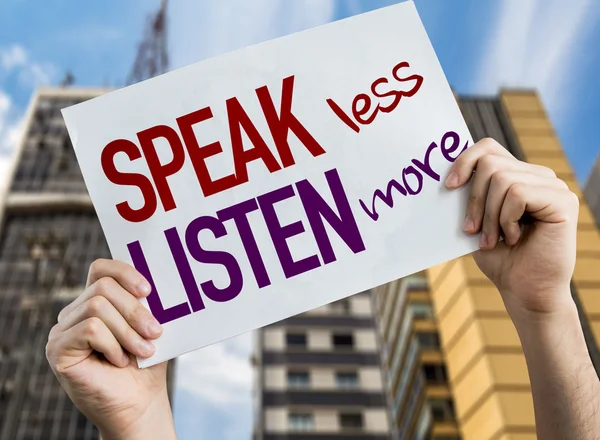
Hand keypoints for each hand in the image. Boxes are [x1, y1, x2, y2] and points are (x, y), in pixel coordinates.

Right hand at [45, 259, 176, 439]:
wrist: (139, 402)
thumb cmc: (146, 364)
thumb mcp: (151, 326)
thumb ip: (148, 303)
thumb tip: (157, 281)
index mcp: (95, 302)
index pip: (101, 269)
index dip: (125, 272)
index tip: (149, 290)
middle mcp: (74, 313)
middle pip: (103, 287)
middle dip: (135, 310)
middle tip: (155, 332)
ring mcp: (62, 331)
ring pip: (97, 307)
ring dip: (127, 331)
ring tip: (142, 351)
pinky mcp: (57, 350)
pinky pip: (89, 330)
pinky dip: (112, 345)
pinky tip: (119, 361)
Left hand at [445, 138, 578, 319]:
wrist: (523, 290)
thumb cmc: (499, 258)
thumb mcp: (476, 220)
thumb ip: (469, 194)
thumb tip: (447, 174)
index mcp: (518, 176)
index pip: (488, 148)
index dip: (464, 160)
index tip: (448, 187)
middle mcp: (538, 176)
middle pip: (490, 163)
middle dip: (473, 199)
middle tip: (470, 229)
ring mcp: (553, 186)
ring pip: (502, 179)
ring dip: (489, 215)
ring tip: (492, 239)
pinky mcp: (563, 200)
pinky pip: (518, 194)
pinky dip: (506, 219)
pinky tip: (514, 238)